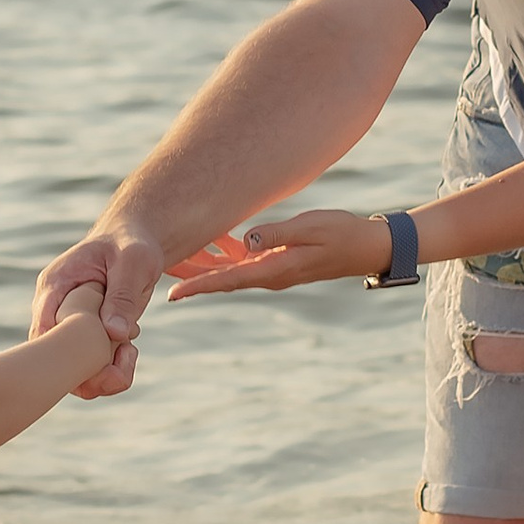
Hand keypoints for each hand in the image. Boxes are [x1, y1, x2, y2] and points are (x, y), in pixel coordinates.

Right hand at [31, 229, 157, 397]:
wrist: (134, 244)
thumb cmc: (131, 245)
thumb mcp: (134, 263)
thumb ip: (123, 296)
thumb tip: (114, 333)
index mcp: (56, 284)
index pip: (43, 326)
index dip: (62, 351)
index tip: (97, 358)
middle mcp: (54, 309)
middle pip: (51, 357)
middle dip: (88, 369)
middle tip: (125, 354)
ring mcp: (66, 326)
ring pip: (69, 370)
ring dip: (102, 372)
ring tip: (129, 351)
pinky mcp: (82, 338)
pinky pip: (87, 369)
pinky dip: (110, 369)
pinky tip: (129, 350)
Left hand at [167, 211, 391, 297]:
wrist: (365, 247)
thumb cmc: (341, 233)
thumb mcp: (310, 228)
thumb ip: (277, 233)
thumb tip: (245, 242)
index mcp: (274, 270)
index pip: (228, 281)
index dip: (199, 286)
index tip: (173, 295)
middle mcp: (269, 276)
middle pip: (221, 281)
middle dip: (190, 279)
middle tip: (157, 278)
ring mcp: (272, 271)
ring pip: (229, 273)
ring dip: (203, 269)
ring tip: (173, 262)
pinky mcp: (276, 262)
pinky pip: (243, 263)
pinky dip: (223, 257)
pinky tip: (211, 244)